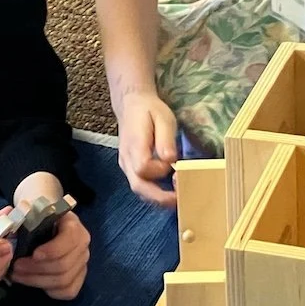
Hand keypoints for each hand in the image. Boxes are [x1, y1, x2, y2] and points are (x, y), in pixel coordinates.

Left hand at [10, 211, 90, 299]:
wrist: (45, 225)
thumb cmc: (36, 219)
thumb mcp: (31, 212)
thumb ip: (23, 216)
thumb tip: (9, 220)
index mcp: (73, 225)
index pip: (70, 240)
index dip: (52, 250)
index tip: (33, 254)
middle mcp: (82, 245)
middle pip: (64, 265)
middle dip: (36, 269)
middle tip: (15, 267)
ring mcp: (82, 263)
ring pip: (63, 280)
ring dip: (37, 280)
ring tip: (17, 275)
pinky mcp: (78, 278)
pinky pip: (68, 291)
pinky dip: (48, 290)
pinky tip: (32, 282)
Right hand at [115, 89, 178, 207]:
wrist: (131, 105)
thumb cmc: (149, 110)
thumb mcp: (163, 118)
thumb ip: (165, 140)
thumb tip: (170, 160)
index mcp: (134, 145)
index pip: (143, 168)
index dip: (159, 171)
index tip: (173, 165)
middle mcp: (126, 159)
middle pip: (138, 186)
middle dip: (159, 198)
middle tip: (179, 200)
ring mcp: (126, 165)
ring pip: (138, 189)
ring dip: (157, 198)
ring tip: (176, 199)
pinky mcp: (129, 168)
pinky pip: (140, 185)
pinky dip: (153, 193)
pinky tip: (168, 192)